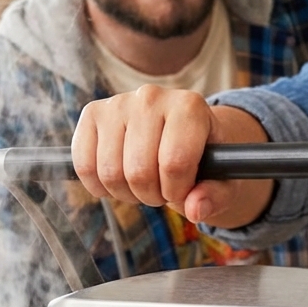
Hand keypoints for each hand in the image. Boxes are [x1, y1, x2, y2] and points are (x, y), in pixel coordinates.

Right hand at [71, 86, 271, 227]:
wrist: (182, 131)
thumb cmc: (204, 157)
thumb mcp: (223, 179)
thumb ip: (215, 196)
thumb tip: (195, 209)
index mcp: (190, 106)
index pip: (174, 163)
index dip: (177, 191)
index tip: (184, 192)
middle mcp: (152, 97)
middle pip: (139, 171)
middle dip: (152, 195)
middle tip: (162, 190)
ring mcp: (118, 102)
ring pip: (110, 172)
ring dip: (127, 193)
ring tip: (144, 183)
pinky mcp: (92, 113)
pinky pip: (84, 165)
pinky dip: (99, 186)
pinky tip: (119, 181)